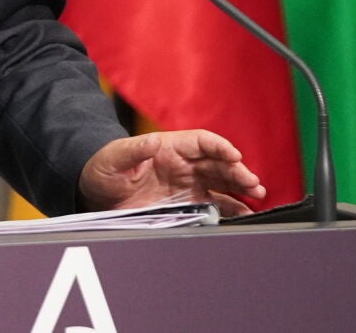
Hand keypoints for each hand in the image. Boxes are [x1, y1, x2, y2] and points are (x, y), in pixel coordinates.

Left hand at [78, 130, 265, 216]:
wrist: (97, 190)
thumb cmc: (105, 166)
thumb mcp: (114, 157)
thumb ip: (133, 150)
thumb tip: (154, 140)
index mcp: (170, 147)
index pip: (202, 142)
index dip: (219, 147)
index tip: (234, 155)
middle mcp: (184, 164)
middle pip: (218, 164)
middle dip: (238, 171)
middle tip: (253, 183)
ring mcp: (188, 184)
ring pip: (221, 184)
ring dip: (240, 189)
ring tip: (257, 197)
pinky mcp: (187, 204)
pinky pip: (213, 205)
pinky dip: (230, 209)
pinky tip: (243, 214)